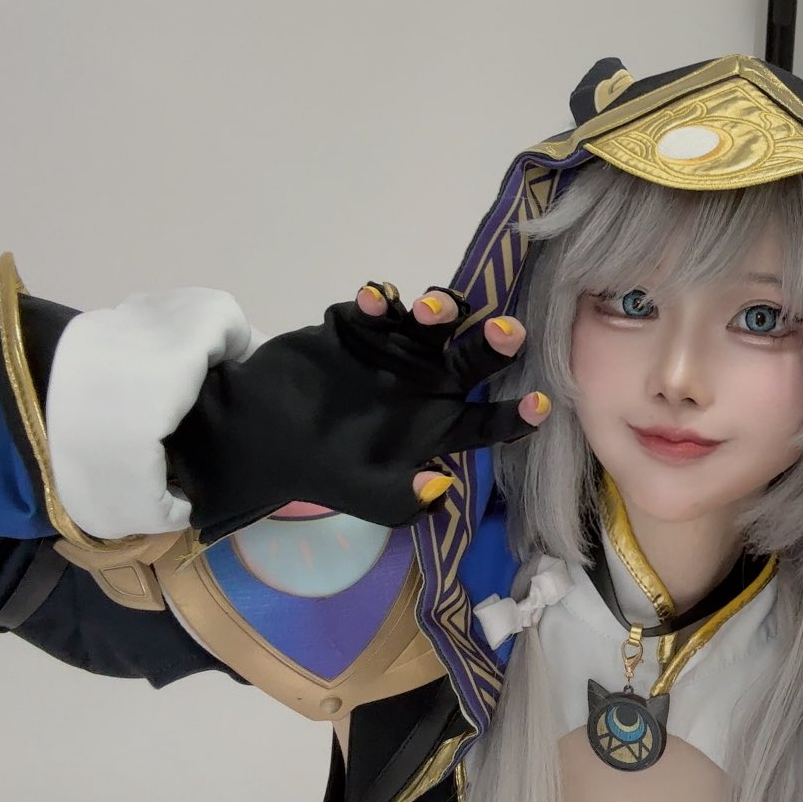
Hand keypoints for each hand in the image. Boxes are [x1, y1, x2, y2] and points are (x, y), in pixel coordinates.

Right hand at [162, 281, 548, 540]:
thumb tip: (440, 489)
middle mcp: (430, 383)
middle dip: (496, 343)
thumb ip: (406, 501)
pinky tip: (375, 301)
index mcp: (442, 426)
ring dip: (439, 310)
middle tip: (506, 332)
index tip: (540, 404)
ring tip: (428, 312)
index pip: (489, 420)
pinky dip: (378, 300)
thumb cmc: (325, 472)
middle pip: (476, 358)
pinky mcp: (359, 326)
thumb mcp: (370, 498)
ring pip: (435, 321)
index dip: (515, 414)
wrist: (261, 440)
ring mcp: (397, 349)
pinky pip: (376, 307)